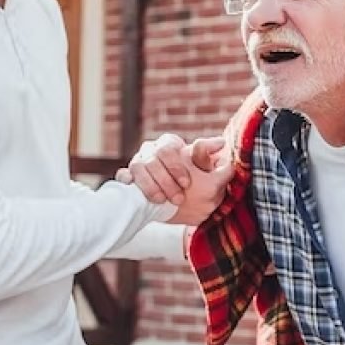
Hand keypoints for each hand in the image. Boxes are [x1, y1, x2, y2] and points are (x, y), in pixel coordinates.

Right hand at [117, 134, 232, 224]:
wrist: (173, 198)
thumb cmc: (190, 176)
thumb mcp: (201, 166)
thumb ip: (208, 154)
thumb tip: (221, 143)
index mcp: (168, 143)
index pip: (169, 148)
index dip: (177, 167)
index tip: (187, 183)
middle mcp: (151, 150)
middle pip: (154, 159)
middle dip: (166, 180)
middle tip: (179, 198)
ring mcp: (137, 163)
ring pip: (138, 167)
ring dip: (152, 186)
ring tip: (164, 201)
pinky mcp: (128, 177)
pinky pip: (123, 176)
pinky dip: (130, 183)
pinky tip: (139, 196)